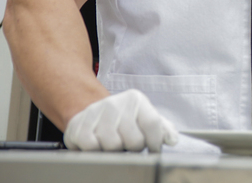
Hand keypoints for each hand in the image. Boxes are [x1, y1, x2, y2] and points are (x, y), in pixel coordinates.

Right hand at [64, 89, 178, 151]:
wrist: (89, 112)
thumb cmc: (122, 119)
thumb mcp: (144, 118)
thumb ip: (162, 128)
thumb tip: (173, 139)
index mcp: (136, 99)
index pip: (153, 124)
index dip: (155, 142)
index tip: (153, 149)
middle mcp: (115, 103)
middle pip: (134, 140)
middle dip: (133, 147)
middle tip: (127, 142)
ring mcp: (96, 114)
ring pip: (114, 147)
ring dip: (115, 150)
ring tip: (113, 141)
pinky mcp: (78, 127)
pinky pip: (93, 149)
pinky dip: (96, 151)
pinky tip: (97, 143)